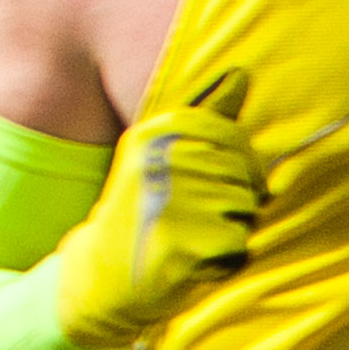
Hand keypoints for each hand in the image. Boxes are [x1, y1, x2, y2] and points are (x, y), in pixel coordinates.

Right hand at [51, 75, 256, 346]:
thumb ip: (206, 115)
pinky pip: (241, 242)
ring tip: (191, 232)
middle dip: (235, 197)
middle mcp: (164, 159)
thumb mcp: (162, 154)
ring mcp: (174, 200)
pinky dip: (227, 255)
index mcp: (158, 132)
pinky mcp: (186, 242)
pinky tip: (193, 257)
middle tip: (193, 215)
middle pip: (245, 172)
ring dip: (231, 226)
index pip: (232, 135)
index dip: (236, 163)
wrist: (102, 276)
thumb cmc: (144, 208)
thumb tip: (242, 73)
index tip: (207, 182)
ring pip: (246, 206)